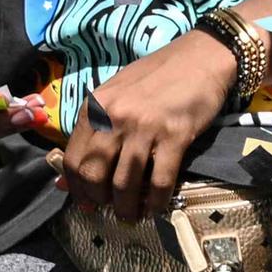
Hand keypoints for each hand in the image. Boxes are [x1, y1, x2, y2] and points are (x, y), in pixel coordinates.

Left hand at [59, 28, 239, 224]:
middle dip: (99, 201)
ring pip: (125, 183)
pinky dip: (157, 201)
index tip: (86, 202)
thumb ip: (95, 128)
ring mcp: (145, 127)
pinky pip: (161, 180)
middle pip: (95, 175)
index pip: (73, 159)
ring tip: (132, 215)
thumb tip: (69, 176)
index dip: (77, 188)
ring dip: (127, 207)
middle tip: (110, 209)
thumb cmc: (158, 75)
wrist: (202, 56)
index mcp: (95, 107)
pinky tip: (156, 207)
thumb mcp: (117, 94)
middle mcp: (115, 117)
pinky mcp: (175, 136)